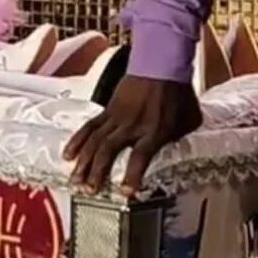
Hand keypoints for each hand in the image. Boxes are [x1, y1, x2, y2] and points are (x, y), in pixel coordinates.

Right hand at [63, 75, 201, 195]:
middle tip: (89, 190)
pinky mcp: (107, 110)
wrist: (160, 65)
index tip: (126, 191)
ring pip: (95, 141)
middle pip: (109, 150)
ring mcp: (116, 117)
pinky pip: (89, 127)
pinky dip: (77, 141)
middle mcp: (132, 125)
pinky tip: (68, 154)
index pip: (141, 156)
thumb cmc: (177, 92)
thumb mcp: (190, 120)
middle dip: (97, 172)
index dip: (132, 175)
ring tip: (75, 180)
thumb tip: (174, 151)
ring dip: (83, 162)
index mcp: (155, 130)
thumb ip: (179, 138)